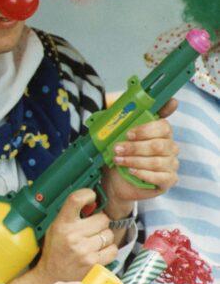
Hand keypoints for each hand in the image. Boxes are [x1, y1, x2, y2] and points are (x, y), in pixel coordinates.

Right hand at [7, 189, 116, 283]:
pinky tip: (98, 252)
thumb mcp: (55, 229)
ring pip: (109, 234)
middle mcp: (73, 235)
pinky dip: (108, 251)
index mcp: (61, 224)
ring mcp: (84, 250)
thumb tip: (91, 203)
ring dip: (105, 237)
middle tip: (92, 229)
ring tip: (93, 242)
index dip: (88, 194)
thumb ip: (70, 216)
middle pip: (102, 218)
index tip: (91, 197)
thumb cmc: (55, 251)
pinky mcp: (94, 263)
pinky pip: (113, 250)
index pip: (76, 199)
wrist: (52, 277)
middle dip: (100, 223)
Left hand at [102, 99, 178, 217]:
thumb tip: (112, 101)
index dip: (146, 128)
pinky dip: (144, 173)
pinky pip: (161, 176)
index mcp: (160, 132)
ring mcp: (171, 163)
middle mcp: (169, 146)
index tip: (129, 133)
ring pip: (158, 161)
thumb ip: (117, 119)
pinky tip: (131, 171)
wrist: (114, 182)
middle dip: (135, 146)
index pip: (163, 125)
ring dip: (135, 160)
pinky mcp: (169, 180)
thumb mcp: (114, 136)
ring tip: (119, 160)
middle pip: (159, 144)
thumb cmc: (118, 156)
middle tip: (117, 148)